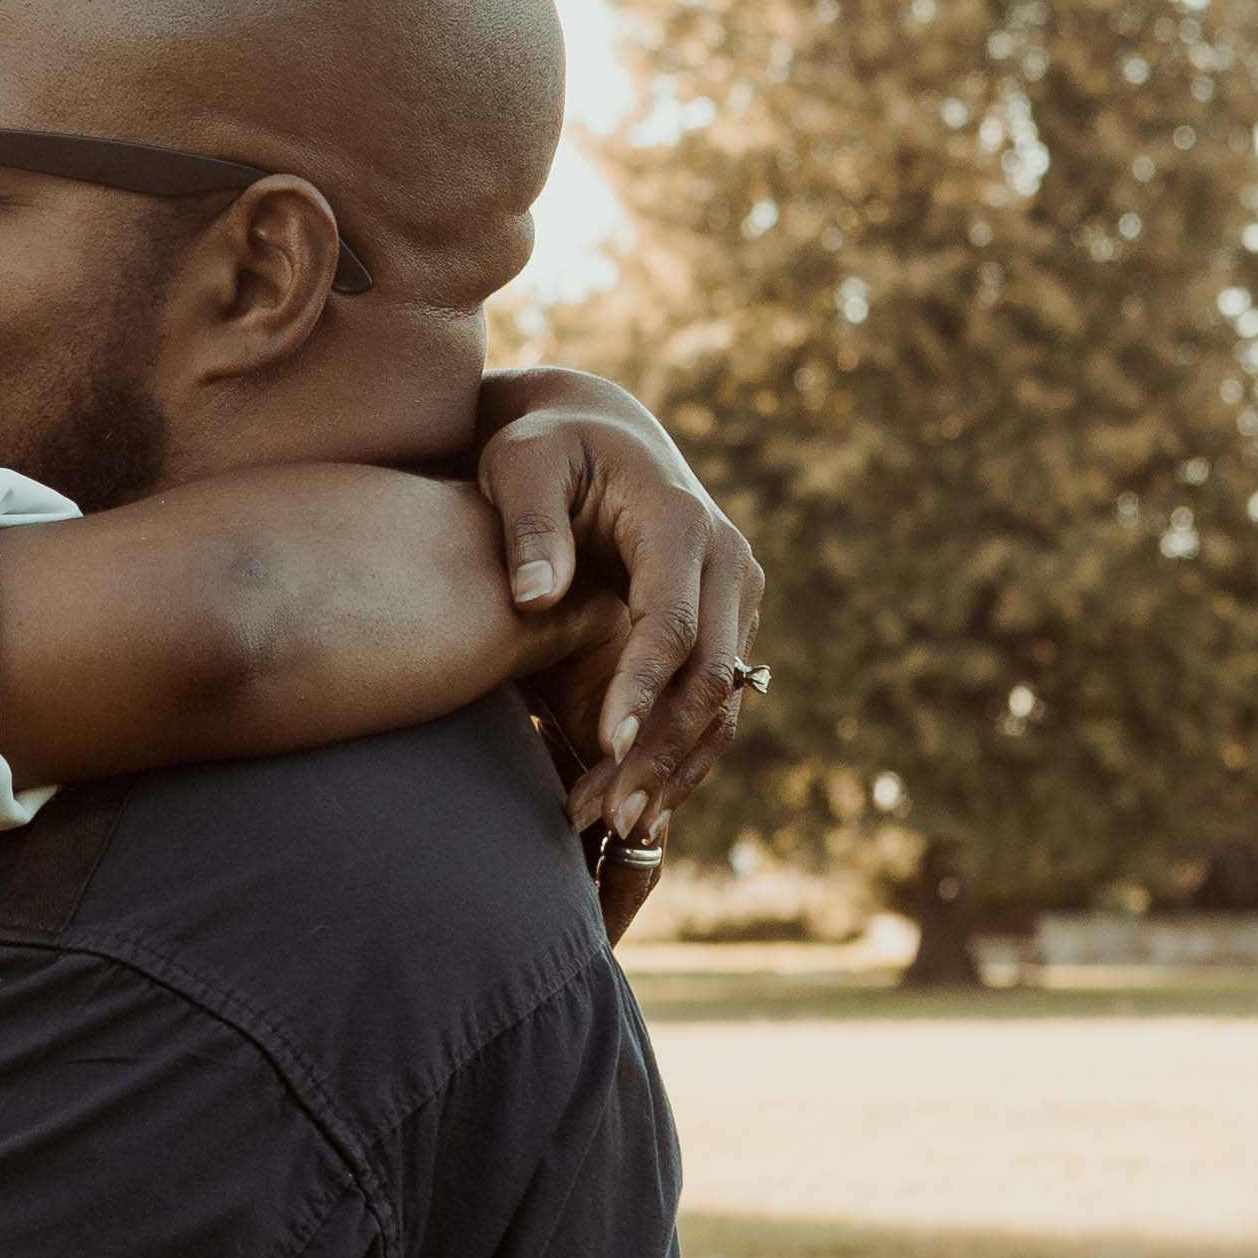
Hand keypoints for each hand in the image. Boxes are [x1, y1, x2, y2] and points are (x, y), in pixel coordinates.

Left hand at [473, 373, 766, 857]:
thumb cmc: (546, 448)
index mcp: (681, 523)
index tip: (602, 746)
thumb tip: (535, 599)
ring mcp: (736, 598)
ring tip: (613, 823)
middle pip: (711, 676)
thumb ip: (528, 525)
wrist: (594, 434)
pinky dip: (682, 755)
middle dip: (661, 750)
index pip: (671, 622)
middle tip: (608, 814)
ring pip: (724, 702)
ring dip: (674, 767)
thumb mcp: (522, 463)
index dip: (640, 688)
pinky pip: (717, 703)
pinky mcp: (728, 625)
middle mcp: (728, 563)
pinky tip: (636, 802)